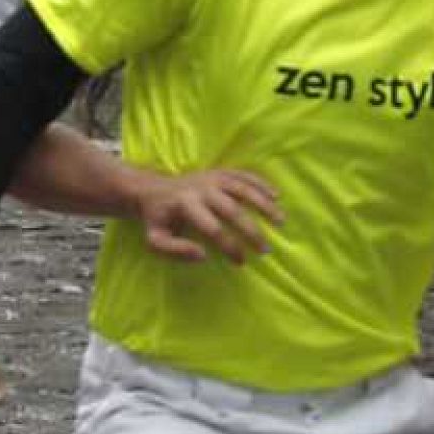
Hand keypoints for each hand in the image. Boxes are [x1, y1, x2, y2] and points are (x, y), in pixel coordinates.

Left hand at [129, 169, 284, 263]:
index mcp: (185, 205)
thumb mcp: (155, 240)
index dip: (229, 247)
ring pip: (243, 189)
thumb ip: (174, 251)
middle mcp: (201, 189)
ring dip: (264, 205)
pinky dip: (262, 184)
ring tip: (281, 221)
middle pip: (233, 210)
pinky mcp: (220, 172)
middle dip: (252, 231)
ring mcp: (213, 178)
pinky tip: (276, 195)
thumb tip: (203, 256)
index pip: (213, 229)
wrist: (152, 189)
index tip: (241, 262)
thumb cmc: (158, 219)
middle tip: (266, 250)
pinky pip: (244, 175)